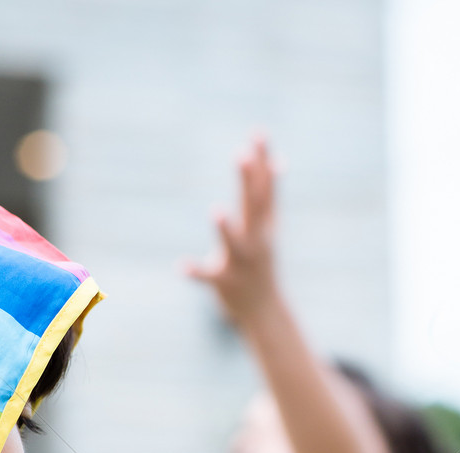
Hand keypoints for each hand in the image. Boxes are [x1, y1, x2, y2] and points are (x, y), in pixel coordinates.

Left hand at [183, 136, 279, 327]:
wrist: (263, 311)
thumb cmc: (261, 262)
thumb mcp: (268, 228)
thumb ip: (270, 195)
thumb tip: (278, 160)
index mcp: (264, 226)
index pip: (265, 189)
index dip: (262, 162)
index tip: (258, 134)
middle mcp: (256, 242)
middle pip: (253, 208)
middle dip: (248, 182)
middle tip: (242, 154)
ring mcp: (240, 263)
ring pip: (234, 244)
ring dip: (226, 229)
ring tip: (216, 210)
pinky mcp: (224, 283)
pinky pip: (208, 278)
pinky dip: (195, 273)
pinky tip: (181, 267)